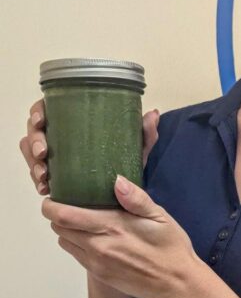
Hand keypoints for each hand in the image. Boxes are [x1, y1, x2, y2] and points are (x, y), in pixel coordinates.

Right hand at [19, 101, 160, 194]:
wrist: (125, 188)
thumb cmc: (125, 159)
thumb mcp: (136, 147)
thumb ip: (144, 133)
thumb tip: (152, 114)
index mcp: (74, 119)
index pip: (47, 108)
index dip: (38, 112)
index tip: (41, 121)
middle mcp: (61, 134)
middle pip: (35, 131)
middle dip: (34, 141)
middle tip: (44, 154)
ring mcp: (54, 155)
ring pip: (31, 152)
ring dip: (33, 163)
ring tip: (44, 176)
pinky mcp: (54, 174)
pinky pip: (37, 173)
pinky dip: (38, 180)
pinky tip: (45, 187)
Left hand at [41, 176, 199, 297]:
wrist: (177, 284)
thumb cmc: (171, 248)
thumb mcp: (160, 216)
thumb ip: (136, 198)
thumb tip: (117, 181)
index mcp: (111, 226)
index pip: (64, 215)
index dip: (51, 206)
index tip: (53, 197)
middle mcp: (98, 246)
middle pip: (59, 228)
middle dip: (58, 215)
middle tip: (68, 205)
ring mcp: (97, 263)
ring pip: (65, 242)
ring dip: (66, 231)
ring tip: (80, 222)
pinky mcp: (100, 275)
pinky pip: (77, 256)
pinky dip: (77, 245)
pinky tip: (93, 239)